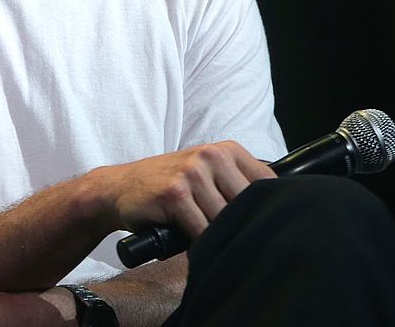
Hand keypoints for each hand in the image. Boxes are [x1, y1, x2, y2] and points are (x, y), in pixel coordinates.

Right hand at [99, 140, 274, 238]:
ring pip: (226, 221)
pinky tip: (192, 245)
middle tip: (231, 241)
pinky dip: (200, 245)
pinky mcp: (176, 194)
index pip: (267, 183)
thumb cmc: (167, 188)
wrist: (118, 189)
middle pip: (248, 205)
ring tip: (208, 241)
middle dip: (240, 228)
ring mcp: (192, 173)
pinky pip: (202, 231)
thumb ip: (237, 187)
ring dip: (218, 239)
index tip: (261, 227)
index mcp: (226, 150)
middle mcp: (211, 155)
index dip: (267, 211)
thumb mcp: (206, 175)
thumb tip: (276, 215)